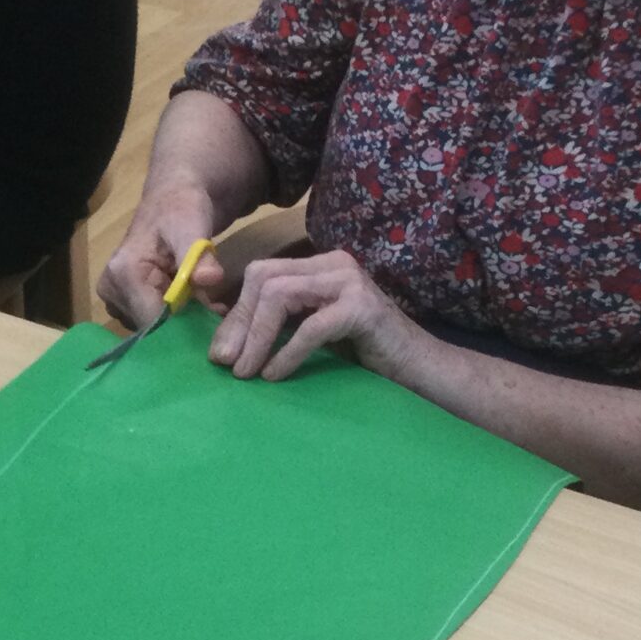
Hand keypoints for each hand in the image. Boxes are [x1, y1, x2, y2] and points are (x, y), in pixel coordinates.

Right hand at [99, 191, 229, 331]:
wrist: (174, 199)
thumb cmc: (182, 209)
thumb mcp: (193, 227)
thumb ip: (198, 256)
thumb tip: (208, 279)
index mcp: (123, 275)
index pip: (151, 322)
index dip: (183, 327)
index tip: (212, 321)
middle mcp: (111, 291)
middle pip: (151, 329)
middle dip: (184, 324)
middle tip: (213, 309)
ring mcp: (115, 299)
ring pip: (153, 329)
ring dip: (181, 322)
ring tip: (203, 301)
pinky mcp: (124, 303)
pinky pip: (151, 323)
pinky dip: (174, 318)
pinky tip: (191, 301)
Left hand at [208, 250, 422, 384]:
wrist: (420, 368)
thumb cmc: (366, 355)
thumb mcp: (313, 332)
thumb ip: (280, 325)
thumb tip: (226, 343)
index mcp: (320, 265)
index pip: (262, 274)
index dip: (235, 311)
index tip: (220, 351)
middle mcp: (334, 264)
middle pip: (264, 278)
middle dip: (239, 323)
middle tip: (226, 364)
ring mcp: (349, 282)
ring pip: (280, 296)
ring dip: (257, 338)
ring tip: (246, 373)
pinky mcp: (361, 309)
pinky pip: (310, 328)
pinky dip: (286, 353)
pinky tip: (275, 375)